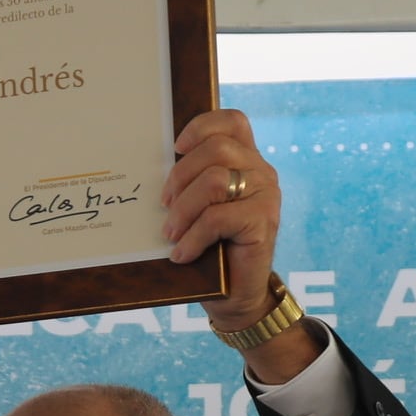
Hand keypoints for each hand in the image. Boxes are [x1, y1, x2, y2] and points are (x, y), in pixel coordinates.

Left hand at [168, 110, 318, 378]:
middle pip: (217, 149)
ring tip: (170, 232)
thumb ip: (191, 182)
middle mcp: (261, 172)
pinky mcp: (263, 223)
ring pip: (216, 180)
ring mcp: (266, 196)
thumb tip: (149, 167)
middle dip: (181, 175)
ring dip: (184, 208)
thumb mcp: (200, 208)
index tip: (176, 147)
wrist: (236, 294)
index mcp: (246, 160)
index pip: (232, 122)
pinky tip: (181, 254)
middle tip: (164, 204)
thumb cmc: (211, 248)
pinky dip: (192, 236)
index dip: (202, 126)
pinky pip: (218, 218)